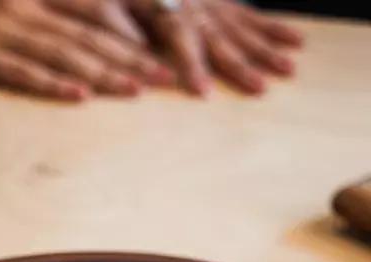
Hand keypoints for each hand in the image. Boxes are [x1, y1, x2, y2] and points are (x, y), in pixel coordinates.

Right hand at [0, 0, 174, 98]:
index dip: (135, 25)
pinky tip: (78, 95)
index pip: (99, 5)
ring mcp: (1, 28)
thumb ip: (68, 16)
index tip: (169, 47)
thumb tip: (115, 37)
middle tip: (167, 77)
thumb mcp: (29, 8)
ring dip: (101, 72)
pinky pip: (21, 72)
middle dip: (131, 55)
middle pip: (88, 31)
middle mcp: (25, 2)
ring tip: (136, 91)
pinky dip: (51, 84)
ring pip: (61, 51)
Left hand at [133, 0, 302, 94]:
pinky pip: (254, 18)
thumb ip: (127, 31)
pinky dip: (276, 30)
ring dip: (269, 52)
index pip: (183, 43)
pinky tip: (297, 40)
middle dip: (243, 67)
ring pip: (246, 32)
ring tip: (290, 69)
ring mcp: (217, 7)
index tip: (203, 94)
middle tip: (261, 88)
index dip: (193, 68)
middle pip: (224, 43)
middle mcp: (200, 12)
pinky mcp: (227, 4)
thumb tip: (132, 57)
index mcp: (171, 15)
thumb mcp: (122, 8)